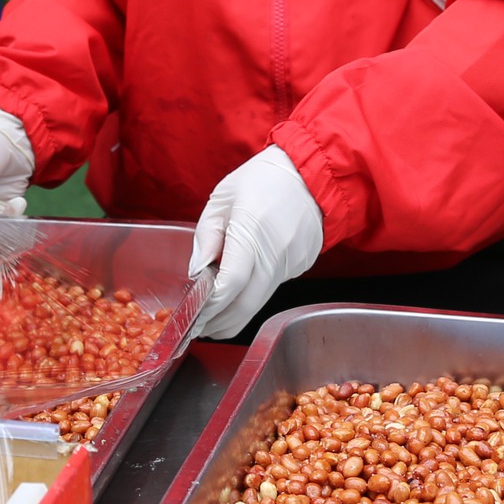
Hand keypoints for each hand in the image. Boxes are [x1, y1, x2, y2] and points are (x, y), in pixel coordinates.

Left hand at [188, 148, 326, 340]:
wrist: (310, 175)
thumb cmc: (263, 180)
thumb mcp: (222, 198)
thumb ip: (206, 236)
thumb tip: (196, 272)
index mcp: (251, 230)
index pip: (231, 282)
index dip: (210, 305)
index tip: (193, 315)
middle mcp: (275, 253)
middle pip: (247, 304)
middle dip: (220, 323)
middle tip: (199, 328)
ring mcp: (292, 263)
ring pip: (260, 301)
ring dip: (236, 314)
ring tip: (214, 314)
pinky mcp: (301, 267)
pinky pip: (272, 288)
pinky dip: (254, 296)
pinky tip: (241, 290)